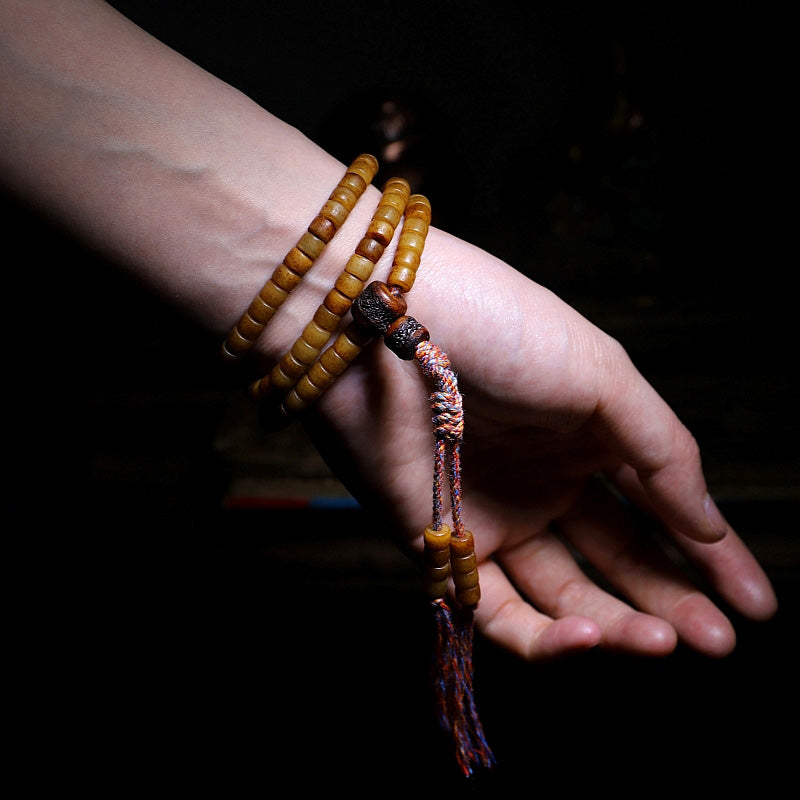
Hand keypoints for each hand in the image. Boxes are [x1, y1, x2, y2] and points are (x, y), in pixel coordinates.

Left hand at [302, 227, 776, 660]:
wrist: (382, 321)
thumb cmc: (495, 326)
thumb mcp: (601, 373)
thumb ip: (661, 450)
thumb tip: (709, 523)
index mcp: (584, 433)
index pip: (658, 506)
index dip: (710, 555)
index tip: (757, 600)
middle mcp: (541, 479)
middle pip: (617, 558)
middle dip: (671, 600)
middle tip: (721, 639)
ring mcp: (493, 516)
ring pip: (564, 595)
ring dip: (619, 625)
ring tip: (670, 642)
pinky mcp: (441, 546)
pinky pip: (497, 611)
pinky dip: (546, 637)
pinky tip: (593, 638)